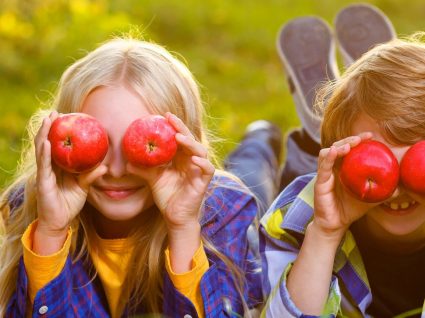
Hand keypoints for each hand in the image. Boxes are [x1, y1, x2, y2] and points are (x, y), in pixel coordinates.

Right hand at [35, 111, 106, 235]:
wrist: (60, 221)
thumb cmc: (70, 202)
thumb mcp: (84, 187)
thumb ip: (92, 176)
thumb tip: (106, 167)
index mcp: (58, 166)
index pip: (57, 144)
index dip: (59, 131)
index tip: (66, 116)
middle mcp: (49, 166)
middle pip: (47, 142)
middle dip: (49, 126)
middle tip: (55, 112)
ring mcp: (44, 173)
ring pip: (42, 149)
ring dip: (44, 133)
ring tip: (49, 119)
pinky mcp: (42, 181)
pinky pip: (43, 165)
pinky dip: (44, 152)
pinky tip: (47, 142)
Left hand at [127, 112, 214, 230]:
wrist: (175, 217)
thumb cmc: (167, 196)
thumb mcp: (153, 180)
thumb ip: (143, 169)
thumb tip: (126, 162)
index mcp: (181, 158)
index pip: (180, 138)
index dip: (174, 126)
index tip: (164, 115)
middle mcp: (191, 161)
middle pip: (190, 140)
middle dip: (182, 128)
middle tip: (171, 119)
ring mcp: (198, 171)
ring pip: (200, 151)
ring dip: (191, 143)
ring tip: (179, 137)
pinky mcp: (203, 182)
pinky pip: (207, 169)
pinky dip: (202, 163)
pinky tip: (193, 159)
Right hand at [313, 132, 377, 238]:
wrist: (337, 223)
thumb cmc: (351, 208)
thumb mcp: (370, 197)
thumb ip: (383, 191)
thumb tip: (401, 187)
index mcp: (343, 167)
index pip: (349, 148)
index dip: (358, 140)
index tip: (371, 136)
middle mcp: (333, 168)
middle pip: (337, 147)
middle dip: (349, 140)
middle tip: (362, 138)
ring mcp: (325, 174)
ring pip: (326, 153)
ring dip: (337, 146)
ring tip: (348, 146)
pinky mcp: (319, 182)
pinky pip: (322, 167)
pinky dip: (328, 157)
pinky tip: (335, 152)